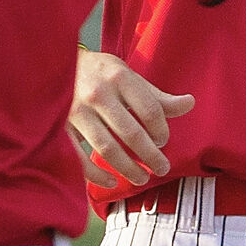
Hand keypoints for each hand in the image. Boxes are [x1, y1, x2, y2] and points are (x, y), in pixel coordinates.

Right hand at [70, 51, 193, 186]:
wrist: (55, 63)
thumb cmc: (98, 73)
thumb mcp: (128, 76)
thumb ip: (156, 95)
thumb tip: (190, 104)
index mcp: (119, 77)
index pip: (150, 110)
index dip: (161, 130)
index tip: (163, 141)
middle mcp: (98, 93)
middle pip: (131, 133)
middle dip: (150, 156)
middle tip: (162, 168)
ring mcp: (76, 111)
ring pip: (107, 149)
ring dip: (128, 168)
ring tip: (142, 178)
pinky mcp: (59, 126)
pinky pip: (79, 157)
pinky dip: (96, 174)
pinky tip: (111, 181)